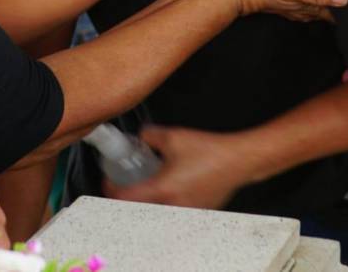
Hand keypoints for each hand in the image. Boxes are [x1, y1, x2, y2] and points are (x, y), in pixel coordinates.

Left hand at [104, 126, 243, 209]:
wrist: (238, 160)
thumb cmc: (209, 150)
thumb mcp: (174, 136)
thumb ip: (150, 136)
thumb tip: (141, 137)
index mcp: (163, 189)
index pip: (126, 198)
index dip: (111, 190)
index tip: (109, 181)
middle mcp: (173, 205)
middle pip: (140, 210)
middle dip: (129, 197)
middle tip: (125, 182)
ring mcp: (186, 211)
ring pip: (157, 211)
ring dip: (148, 200)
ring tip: (146, 184)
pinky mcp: (198, 211)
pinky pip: (174, 210)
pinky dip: (166, 202)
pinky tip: (168, 187)